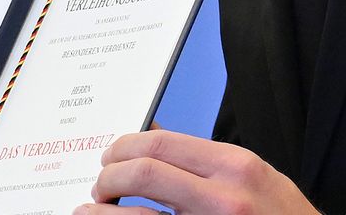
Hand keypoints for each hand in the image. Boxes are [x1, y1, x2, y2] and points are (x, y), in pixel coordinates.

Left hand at [73, 129, 318, 214]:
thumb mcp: (256, 178)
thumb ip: (206, 160)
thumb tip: (152, 138)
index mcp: (236, 167)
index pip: (161, 144)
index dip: (123, 148)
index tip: (111, 156)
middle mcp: (224, 197)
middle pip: (143, 172)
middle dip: (109, 175)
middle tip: (100, 184)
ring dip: (101, 211)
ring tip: (90, 210)